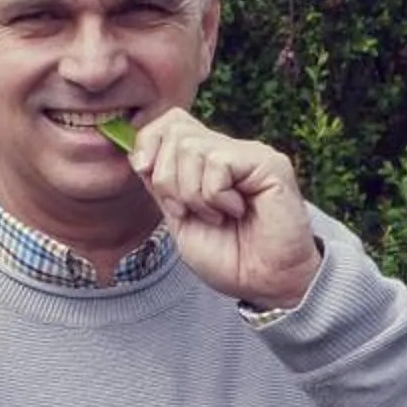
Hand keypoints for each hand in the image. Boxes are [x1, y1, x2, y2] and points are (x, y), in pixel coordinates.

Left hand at [123, 109, 320, 308]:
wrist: (264, 283)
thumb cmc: (229, 258)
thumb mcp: (179, 220)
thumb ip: (162, 185)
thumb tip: (138, 155)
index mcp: (206, 161)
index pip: (170, 122)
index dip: (147, 141)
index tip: (143, 171)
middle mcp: (228, 151)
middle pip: (175, 130)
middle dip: (166, 178)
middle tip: (188, 211)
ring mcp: (248, 154)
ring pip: (191, 148)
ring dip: (192, 194)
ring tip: (217, 216)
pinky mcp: (268, 163)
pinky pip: (218, 164)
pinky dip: (216, 197)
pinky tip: (237, 210)